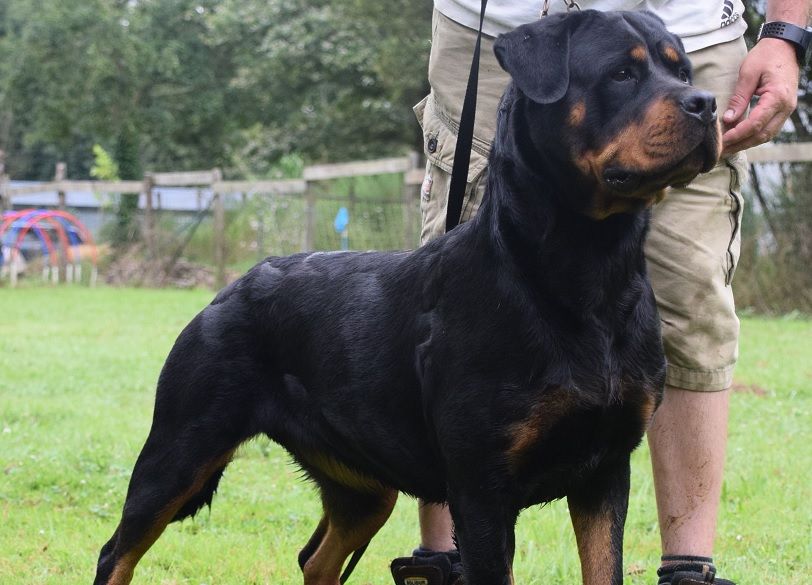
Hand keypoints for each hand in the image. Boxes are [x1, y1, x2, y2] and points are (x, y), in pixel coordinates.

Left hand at [721, 38, 800, 156]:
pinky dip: (754, 135)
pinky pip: (769, 128)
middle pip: (762, 134)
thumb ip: (738, 98)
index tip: (721, 140)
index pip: (755, 124)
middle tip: (720, 151)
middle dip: (740, 144)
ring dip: (746, 143)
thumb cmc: (765, 56)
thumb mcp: (748, 73)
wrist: (784, 45)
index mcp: (777, 97)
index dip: (737, 134)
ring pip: (767, 134)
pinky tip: (739, 138)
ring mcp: (787, 109)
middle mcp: (786, 107)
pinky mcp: (783, 109)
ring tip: (727, 148)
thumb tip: (727, 119)